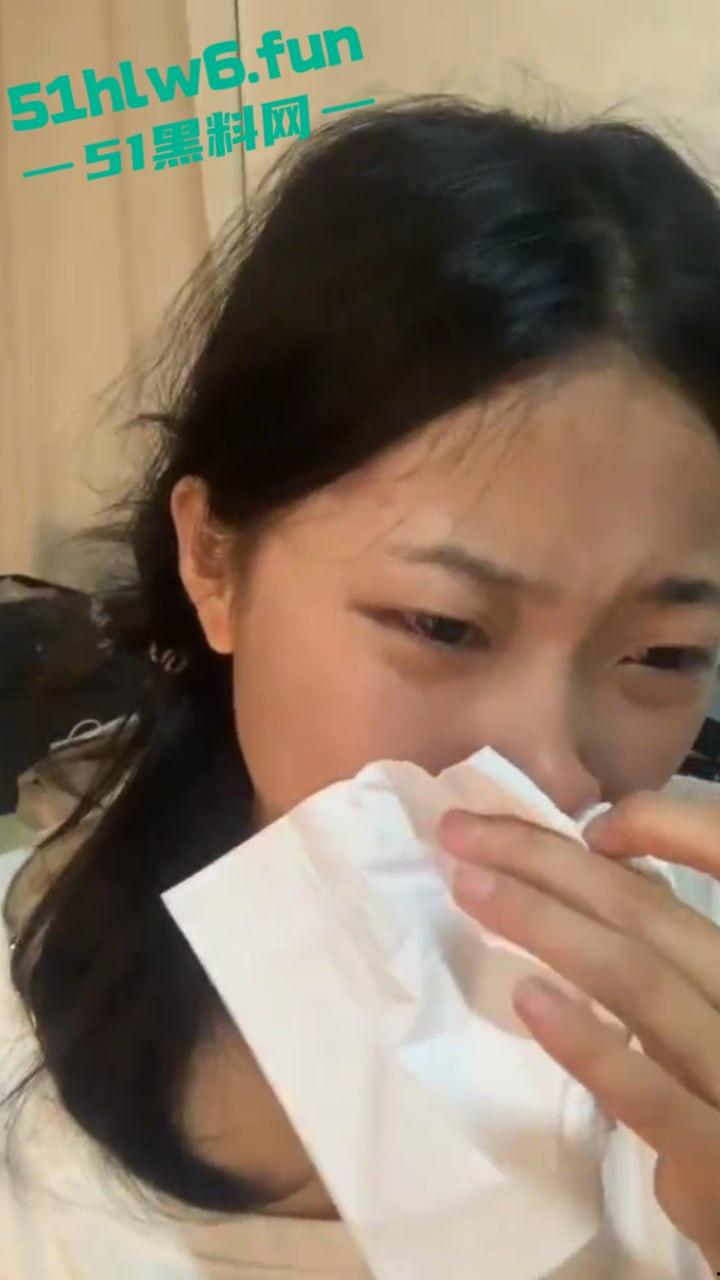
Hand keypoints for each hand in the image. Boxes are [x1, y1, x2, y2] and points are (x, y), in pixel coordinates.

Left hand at [437, 792, 719, 1271]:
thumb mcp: (715, 1019)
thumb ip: (676, 962)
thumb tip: (602, 875)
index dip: (663, 825)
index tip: (586, 822)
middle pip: (648, 912)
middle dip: (547, 860)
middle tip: (461, 831)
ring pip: (638, 979)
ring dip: (542, 922)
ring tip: (467, 886)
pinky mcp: (717, 1158)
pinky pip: (647, 1093)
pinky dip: (588, 1040)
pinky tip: (527, 998)